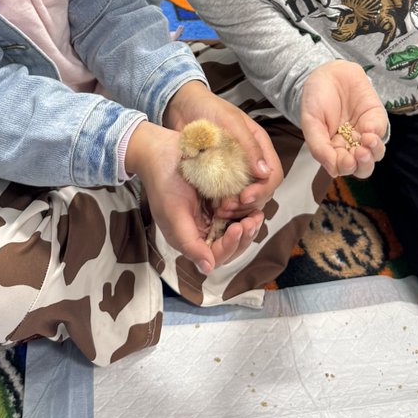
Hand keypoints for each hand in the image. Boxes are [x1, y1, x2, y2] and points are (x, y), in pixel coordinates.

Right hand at [125, 120, 264, 275]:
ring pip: (236, 229)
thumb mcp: (173, 215)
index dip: (229, 246)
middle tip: (253, 220)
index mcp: (190, 239)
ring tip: (257, 214)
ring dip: (248, 225)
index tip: (238, 228)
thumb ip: (190, 243)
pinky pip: (237, 210)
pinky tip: (252, 202)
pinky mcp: (219, 198)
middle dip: (244, 236)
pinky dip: (245, 209)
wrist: (160, 150)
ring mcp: (212, 215)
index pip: (215, 255)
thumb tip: (207, 268)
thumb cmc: (163, 183)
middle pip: (230, 246)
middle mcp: (203, 230)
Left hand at [163, 80, 281, 218]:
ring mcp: (236, 169)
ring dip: (237, 208)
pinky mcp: (219, 176)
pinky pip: (229, 196)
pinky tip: (214, 209)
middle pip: (262, 190)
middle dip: (249, 203)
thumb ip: (249, 146)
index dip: (263, 189)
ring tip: (220, 210)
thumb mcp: (231, 122)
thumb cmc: (209, 109)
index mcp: (259, 146)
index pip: (273, 175)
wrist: (183, 107)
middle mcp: (251, 160)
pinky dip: (225, 205)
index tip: (245, 197)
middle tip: (228, 207)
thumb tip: (265, 173)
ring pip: (247, 197)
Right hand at [298, 61, 387, 179]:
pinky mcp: (376, 119)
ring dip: (373, 153)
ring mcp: (365, 132)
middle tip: (359, 154)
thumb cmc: (315, 98)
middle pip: (363, 166)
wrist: (327, 72)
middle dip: (363, 164)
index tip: (345, 161)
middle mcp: (351, 144)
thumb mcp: (310, 122)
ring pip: (375, 154)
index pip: (343, 167)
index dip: (346, 167)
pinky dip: (377, 134)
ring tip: (366, 143)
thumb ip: (319, 147)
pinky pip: (381, 132)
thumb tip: (333, 171)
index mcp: (333, 149)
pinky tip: (368, 129)